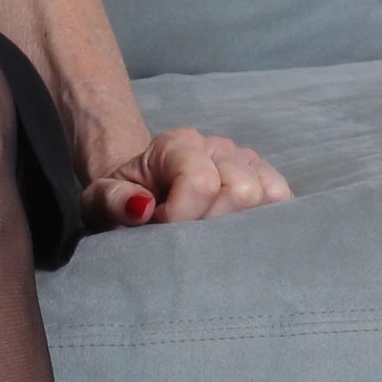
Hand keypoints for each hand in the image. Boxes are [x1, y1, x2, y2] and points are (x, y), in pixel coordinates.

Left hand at [82, 124, 293, 232]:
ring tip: (205, 232)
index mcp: (177, 144)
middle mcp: (217, 147)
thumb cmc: (122, 200)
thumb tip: (143, 207)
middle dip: (212, 226)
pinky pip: (281, 200)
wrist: (140, 195)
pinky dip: (262, 221)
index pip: (201, 181)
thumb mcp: (100, 201)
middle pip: (241, 190)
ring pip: (265, 196)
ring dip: (236, 225)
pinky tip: (233, 230)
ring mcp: (246, 162)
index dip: (183, 217)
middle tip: (184, 236)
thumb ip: (113, 202)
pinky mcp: (266, 182)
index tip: (161, 228)